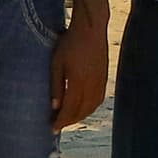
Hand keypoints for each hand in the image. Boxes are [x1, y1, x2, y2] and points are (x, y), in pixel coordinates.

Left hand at [50, 5, 107, 129]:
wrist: (91, 28)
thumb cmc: (70, 43)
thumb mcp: (56, 63)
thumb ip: (56, 86)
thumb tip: (55, 107)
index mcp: (78, 82)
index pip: (69, 109)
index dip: (61, 121)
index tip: (52, 129)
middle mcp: (92, 85)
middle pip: (81, 111)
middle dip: (69, 121)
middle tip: (58, 125)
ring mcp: (100, 81)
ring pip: (91, 107)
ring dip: (80, 116)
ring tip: (69, 119)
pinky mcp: (105, 77)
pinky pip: (98, 99)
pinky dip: (90, 108)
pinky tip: (83, 108)